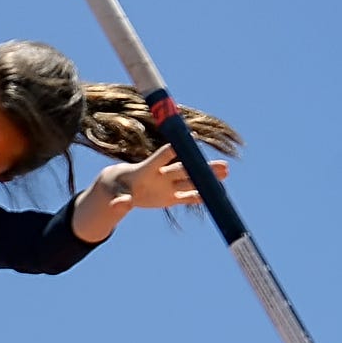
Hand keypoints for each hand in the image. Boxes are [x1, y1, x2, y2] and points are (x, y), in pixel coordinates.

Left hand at [102, 144, 226, 213]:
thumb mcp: (115, 196)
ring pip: (190, 181)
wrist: (119, 190)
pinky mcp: (170, 197)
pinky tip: (216, 195)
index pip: (162, 157)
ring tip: (226, 172)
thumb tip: (124, 203)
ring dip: (207, 178)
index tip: (191, 139)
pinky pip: (187, 196)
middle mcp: (161, 175)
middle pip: (184, 169)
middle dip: (202, 167)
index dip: (174, 148)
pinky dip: (200, 196)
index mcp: (146, 170)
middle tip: (224, 165)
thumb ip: (120, 201)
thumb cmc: (116, 190)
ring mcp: (167, 186)